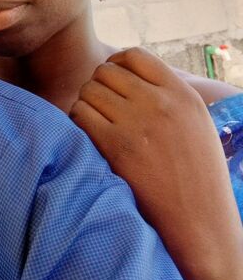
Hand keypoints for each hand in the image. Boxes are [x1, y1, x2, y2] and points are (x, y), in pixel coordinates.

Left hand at [70, 47, 241, 278]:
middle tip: (101, 107)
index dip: (117, 65)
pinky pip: (79, 113)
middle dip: (99, 86)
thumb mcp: (195, 124)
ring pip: (89, 90)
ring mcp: (137, 124)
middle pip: (106, 71)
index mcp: (182, 95)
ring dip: (86, 103)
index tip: (114, 82)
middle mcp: (160, 103)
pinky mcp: (115, 146)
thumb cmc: (197, 176)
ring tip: (96, 121)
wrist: (200, 223)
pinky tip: (88, 134)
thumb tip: (130, 75)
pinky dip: (78, 120)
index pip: (135, 56)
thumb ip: (167, 96)